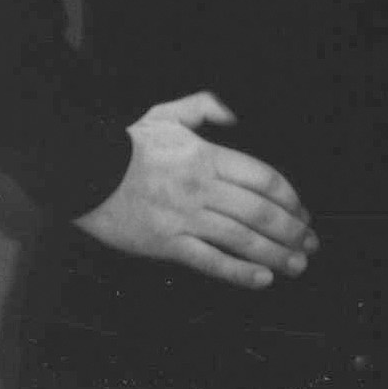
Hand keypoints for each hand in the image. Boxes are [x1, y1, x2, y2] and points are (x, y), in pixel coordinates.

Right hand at [76, 92, 314, 288]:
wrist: (77, 170)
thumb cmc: (122, 145)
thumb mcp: (164, 115)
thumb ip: (202, 108)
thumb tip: (232, 112)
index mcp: (206, 158)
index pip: (264, 179)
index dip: (291, 199)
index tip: (303, 212)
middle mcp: (202, 189)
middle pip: (261, 212)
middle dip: (293, 230)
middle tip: (310, 243)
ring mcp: (184, 218)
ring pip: (243, 238)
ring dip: (277, 254)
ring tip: (298, 265)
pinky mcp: (165, 243)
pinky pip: (210, 261)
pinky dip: (239, 272)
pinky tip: (262, 280)